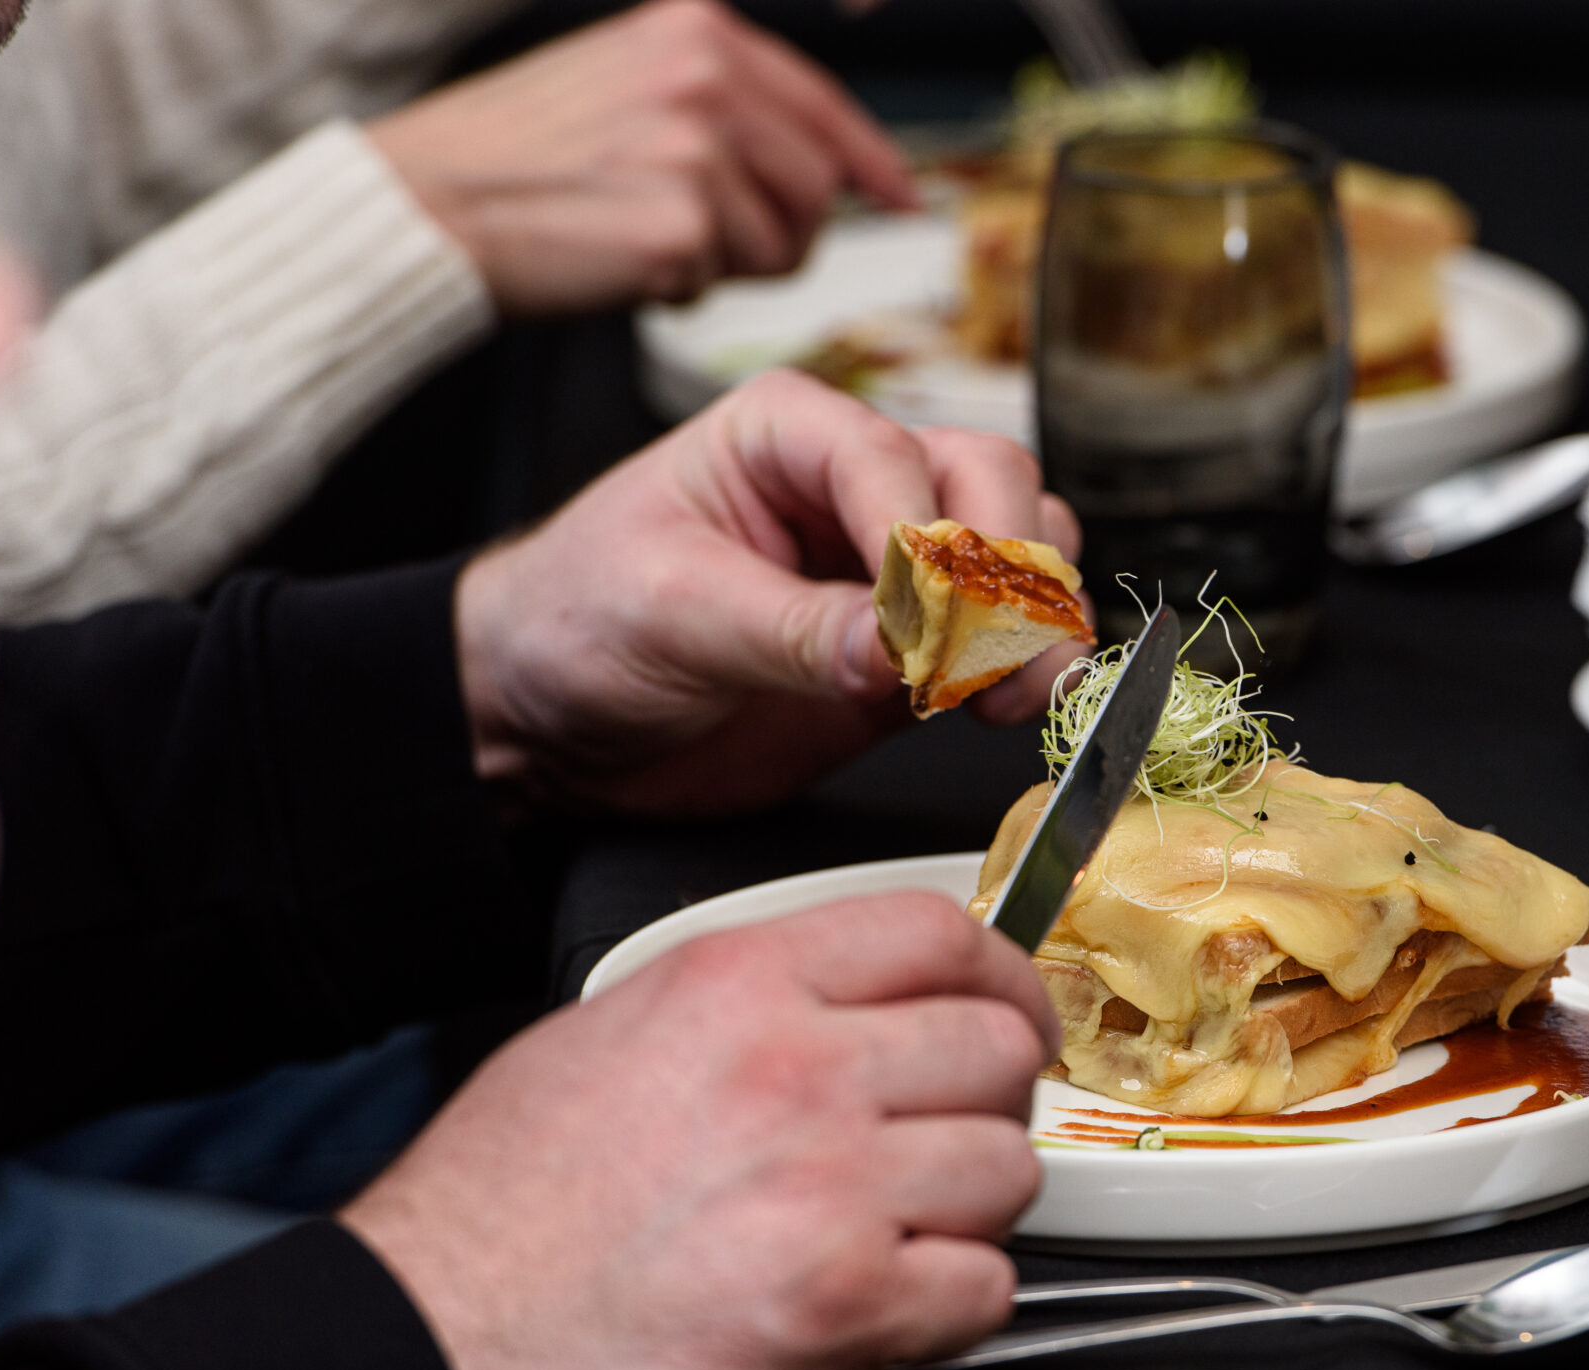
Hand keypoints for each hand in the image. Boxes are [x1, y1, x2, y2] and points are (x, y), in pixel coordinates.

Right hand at [341, 892, 1054, 1369]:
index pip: (940, 932)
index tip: (1009, 1012)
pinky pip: (984, 1289)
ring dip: (972, 1209)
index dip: (1000, 977)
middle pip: (998, 1049)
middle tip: (957, 1132)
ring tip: (899, 1228)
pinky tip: (891, 1302)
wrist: (444, 1336)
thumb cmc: (503, 1201)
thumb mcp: (612, 1026)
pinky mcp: (843, 1304)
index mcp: (738, 984)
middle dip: (992, 1097)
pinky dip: (952, 1307)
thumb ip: (752, 996)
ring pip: (1008, 1170)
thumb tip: (858, 999)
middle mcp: (797, 1070)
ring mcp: (830, 1188)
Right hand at [365, 0, 916, 314]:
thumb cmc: (518, 158)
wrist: (428, 202)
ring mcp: (695, 148)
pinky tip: (623, 260)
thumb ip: (723, 105)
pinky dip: (681, 289)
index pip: (823, 104)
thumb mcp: (626, 84)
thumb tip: (824, 165)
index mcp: (696, 30)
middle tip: (705, 241)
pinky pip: (724, 283)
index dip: (871, 162)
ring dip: (729, 264)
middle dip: (781, 230)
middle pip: (818, 186)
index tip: (899, 197)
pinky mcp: (681, 222)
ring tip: (648, 238)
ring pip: (783, 243)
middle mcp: (704, 76)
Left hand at [455, 370, 1083, 814]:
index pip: (890, 458)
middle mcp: (856, 483)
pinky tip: (1006, 706)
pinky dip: (1029, 664)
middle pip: (989, 482)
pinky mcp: (918, 645)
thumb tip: (894, 650)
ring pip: (1022, 548)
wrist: (551, 719)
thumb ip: (787, 628)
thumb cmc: (575, 624)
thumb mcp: (666, 613)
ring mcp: (897, 565)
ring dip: (1037, 618)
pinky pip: (1008, 633)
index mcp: (785, 432)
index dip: (925, 539)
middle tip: (991, 656)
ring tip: (1010, 690)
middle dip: (1007, 569)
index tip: (927, 623)